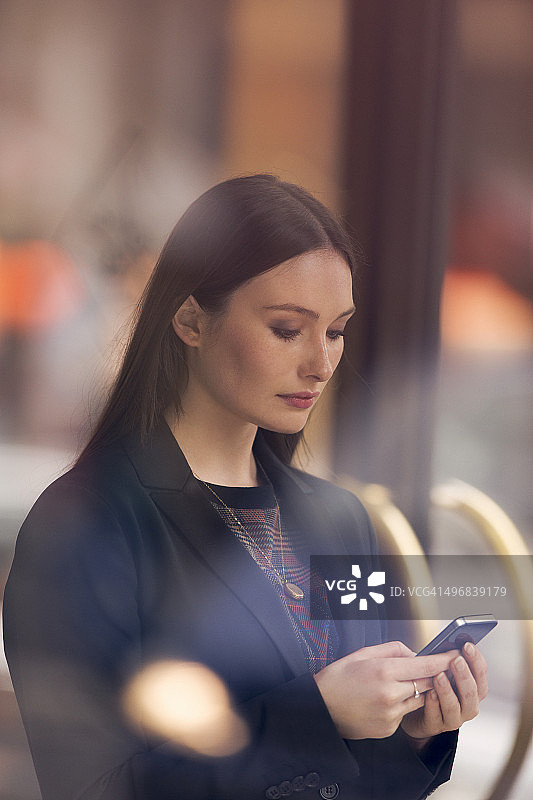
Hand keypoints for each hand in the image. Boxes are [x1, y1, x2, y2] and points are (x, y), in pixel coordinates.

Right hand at [313, 641, 459, 739]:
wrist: (321, 708)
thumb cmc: (339, 678)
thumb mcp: (363, 654)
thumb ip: (393, 650)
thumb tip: (415, 654)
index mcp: (384, 671)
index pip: (425, 666)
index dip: (444, 659)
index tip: (456, 654)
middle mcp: (390, 694)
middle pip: (427, 683)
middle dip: (433, 675)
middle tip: (436, 667)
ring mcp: (390, 714)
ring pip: (418, 699)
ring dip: (414, 691)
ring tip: (395, 684)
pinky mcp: (388, 728)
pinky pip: (404, 713)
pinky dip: (400, 705)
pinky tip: (381, 700)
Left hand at [401, 641, 488, 740]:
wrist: (416, 711)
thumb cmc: (433, 685)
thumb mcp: (443, 671)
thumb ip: (448, 661)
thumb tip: (450, 643)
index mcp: (473, 690)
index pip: (481, 676)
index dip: (476, 660)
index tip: (467, 645)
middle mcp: (467, 706)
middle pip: (472, 693)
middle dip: (464, 675)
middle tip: (456, 660)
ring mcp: (453, 718)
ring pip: (454, 707)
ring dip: (448, 690)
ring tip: (439, 676)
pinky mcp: (435, 726)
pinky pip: (436, 716)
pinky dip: (433, 704)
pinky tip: (429, 693)